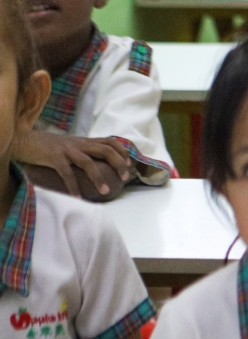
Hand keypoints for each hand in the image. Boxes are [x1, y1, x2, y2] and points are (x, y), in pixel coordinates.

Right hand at [11, 130, 131, 196]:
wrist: (26, 141)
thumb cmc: (50, 147)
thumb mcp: (72, 146)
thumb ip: (85, 152)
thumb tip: (99, 166)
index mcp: (85, 141)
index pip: (110, 141)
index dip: (122, 151)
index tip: (130, 164)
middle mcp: (79, 144)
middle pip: (105, 149)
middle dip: (118, 163)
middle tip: (124, 177)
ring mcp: (67, 150)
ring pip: (88, 162)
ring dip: (98, 178)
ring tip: (106, 191)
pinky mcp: (54, 158)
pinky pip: (67, 173)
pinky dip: (73, 186)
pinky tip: (77, 197)